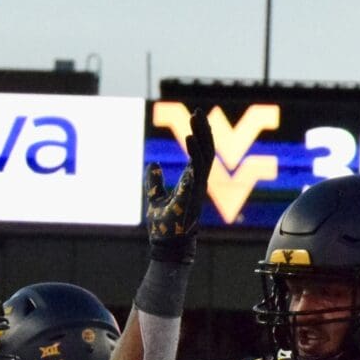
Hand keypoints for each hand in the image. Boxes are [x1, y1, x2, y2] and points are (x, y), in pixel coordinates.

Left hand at [145, 105, 213, 263]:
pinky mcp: (192, 196)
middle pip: (206, 151)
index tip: (195, 118)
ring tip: (194, 120)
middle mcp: (197, 184)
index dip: (199, 136)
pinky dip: (194, 154)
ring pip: (204, 157)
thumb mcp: (155, 199)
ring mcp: (197, 190)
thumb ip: (154, 182)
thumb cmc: (163, 228)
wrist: (167, 248)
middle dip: (203, 130)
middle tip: (198, 111)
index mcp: (191, 182)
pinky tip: (190, 139)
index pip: (199, 154)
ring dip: (200, 137)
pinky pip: (196, 170)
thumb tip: (153, 164)